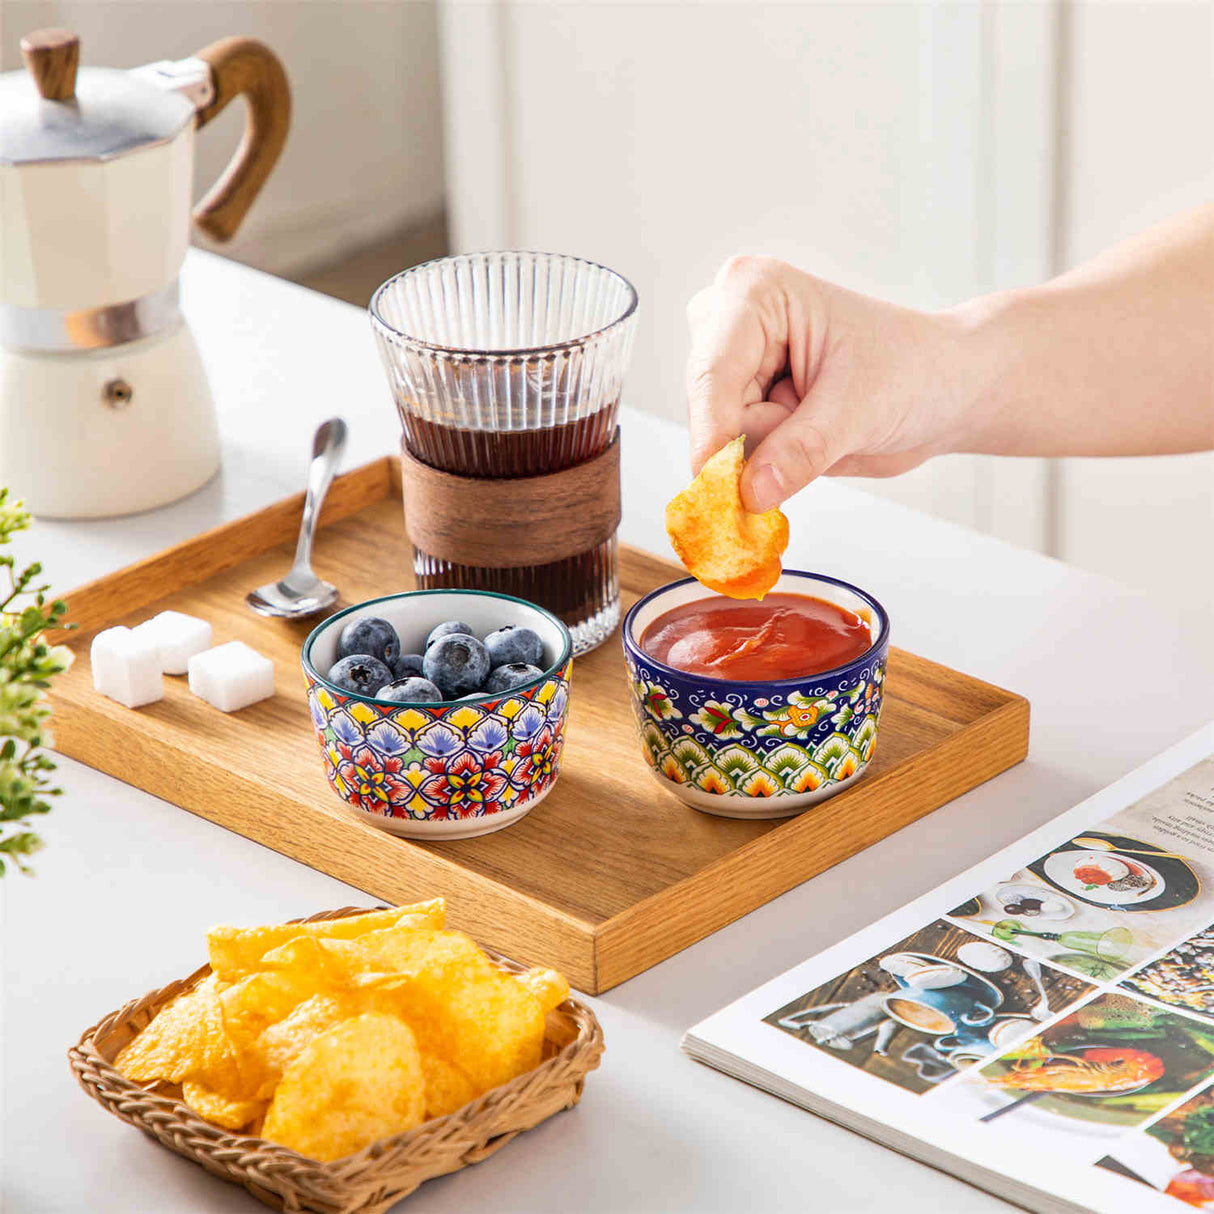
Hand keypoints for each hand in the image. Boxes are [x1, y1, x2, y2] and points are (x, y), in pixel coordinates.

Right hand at [685, 256, 971, 511]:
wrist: (941, 391)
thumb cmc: (912, 372)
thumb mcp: (859, 409)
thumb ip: (800, 451)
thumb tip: (751, 492)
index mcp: (754, 293)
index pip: (712, 373)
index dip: (712, 434)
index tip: (717, 486)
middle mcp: (729, 323)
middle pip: (711, 410)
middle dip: (757, 440)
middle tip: (820, 430)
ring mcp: (732, 365)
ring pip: (720, 440)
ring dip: (771, 452)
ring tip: (823, 422)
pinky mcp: (740, 403)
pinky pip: (734, 457)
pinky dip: (771, 464)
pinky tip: (810, 436)